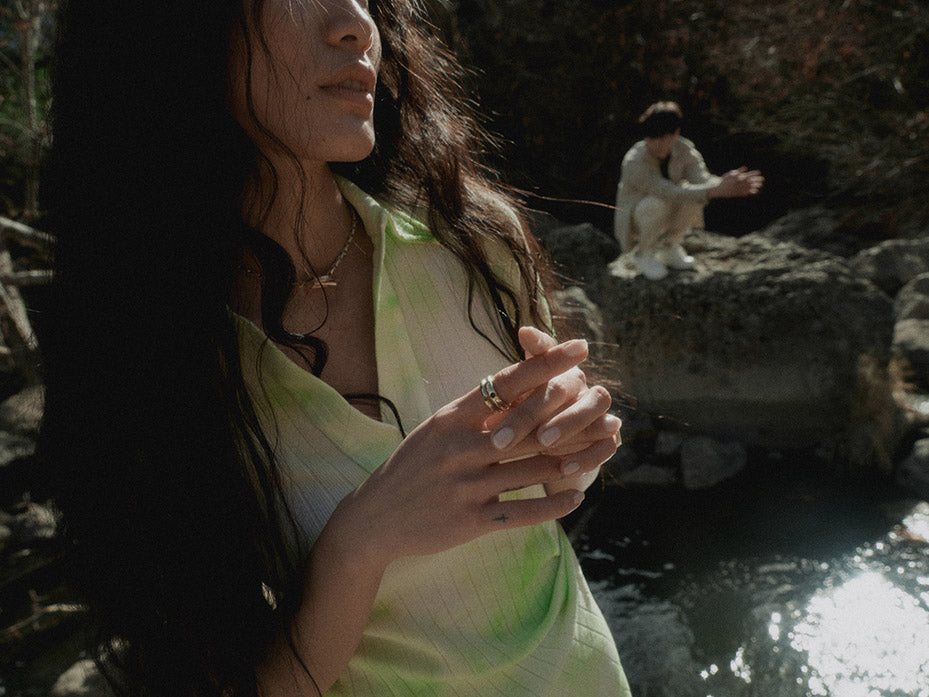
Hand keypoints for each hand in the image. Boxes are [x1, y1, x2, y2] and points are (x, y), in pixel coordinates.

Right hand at [328, 332, 608, 567]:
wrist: (375, 518)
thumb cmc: (412, 466)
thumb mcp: (436, 429)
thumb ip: (474, 412)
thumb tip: (516, 385)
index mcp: (451, 417)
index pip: (506, 382)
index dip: (546, 364)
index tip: (579, 349)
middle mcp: (460, 448)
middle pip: (529, 426)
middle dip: (573, 415)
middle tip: (608, 406)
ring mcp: (466, 486)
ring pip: (533, 469)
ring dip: (574, 460)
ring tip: (602, 451)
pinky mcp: (470, 521)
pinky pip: (523, 511)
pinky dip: (553, 504)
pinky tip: (576, 496)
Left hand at [514, 327, 620, 493]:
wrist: (543, 455)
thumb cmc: (522, 418)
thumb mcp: (511, 399)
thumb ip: (516, 374)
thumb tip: (525, 329)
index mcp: (553, 368)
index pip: (548, 352)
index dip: (542, 350)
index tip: (527, 340)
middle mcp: (579, 384)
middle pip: (564, 385)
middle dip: (533, 409)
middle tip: (504, 433)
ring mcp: (597, 411)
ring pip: (595, 406)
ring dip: (569, 423)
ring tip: (543, 442)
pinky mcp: (607, 439)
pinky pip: (606, 444)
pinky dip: (588, 455)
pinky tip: (566, 467)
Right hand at [711, 166, 763, 198]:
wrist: (719, 189)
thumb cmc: (724, 180)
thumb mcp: (730, 174)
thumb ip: (738, 171)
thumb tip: (745, 168)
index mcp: (737, 177)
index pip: (747, 174)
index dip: (754, 173)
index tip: (759, 172)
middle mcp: (739, 183)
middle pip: (750, 181)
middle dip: (756, 180)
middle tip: (763, 179)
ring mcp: (738, 189)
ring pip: (749, 187)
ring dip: (755, 185)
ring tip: (760, 185)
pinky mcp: (737, 194)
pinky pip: (745, 192)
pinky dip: (751, 192)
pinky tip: (755, 191)